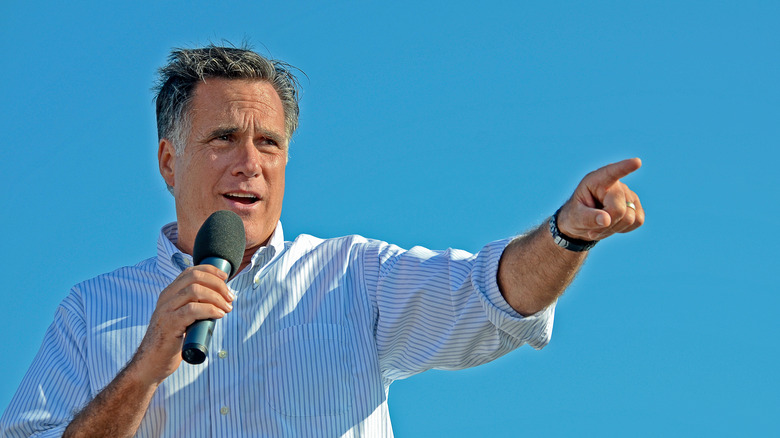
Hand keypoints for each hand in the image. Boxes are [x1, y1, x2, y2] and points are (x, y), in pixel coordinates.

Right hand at [127, 265, 234, 385]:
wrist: (151, 363)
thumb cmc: (170, 341)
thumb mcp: (181, 317)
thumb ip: (194, 306)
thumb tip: (220, 300)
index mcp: (169, 293)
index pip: (191, 271)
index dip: (211, 271)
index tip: (226, 279)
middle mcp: (166, 298)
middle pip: (195, 278)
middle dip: (217, 284)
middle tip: (230, 297)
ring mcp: (166, 310)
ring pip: (195, 291)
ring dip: (217, 297)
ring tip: (227, 308)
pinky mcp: (169, 324)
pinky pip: (193, 310)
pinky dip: (210, 310)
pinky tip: (219, 315)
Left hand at [557, 158, 644, 241]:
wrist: (582, 224)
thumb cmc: (575, 216)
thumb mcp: (575, 218)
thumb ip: (588, 218)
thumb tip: (607, 220)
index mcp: (596, 181)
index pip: (611, 172)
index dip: (624, 167)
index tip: (636, 162)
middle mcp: (615, 184)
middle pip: (619, 209)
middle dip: (607, 225)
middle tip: (591, 230)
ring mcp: (629, 194)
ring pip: (630, 218)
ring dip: (614, 229)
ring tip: (600, 226)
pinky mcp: (637, 205)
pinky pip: (638, 221)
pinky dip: (624, 229)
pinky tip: (613, 225)